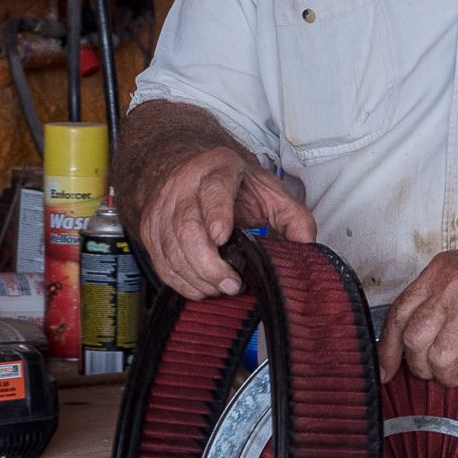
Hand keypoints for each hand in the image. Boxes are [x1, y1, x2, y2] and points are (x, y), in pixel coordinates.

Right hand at [139, 146, 315, 298]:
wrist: (186, 169)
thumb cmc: (229, 183)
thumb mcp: (267, 189)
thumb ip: (292, 216)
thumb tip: (306, 246)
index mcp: (216, 169)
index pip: (212, 189)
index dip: (216, 212)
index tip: (222, 236)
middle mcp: (183, 186)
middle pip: (186, 227)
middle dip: (209, 263)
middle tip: (232, 283)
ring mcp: (163, 209)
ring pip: (171, 249)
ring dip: (197, 278)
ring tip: (222, 288)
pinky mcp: (151, 231)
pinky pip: (161, 264)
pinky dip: (182, 283)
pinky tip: (203, 288)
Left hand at [377, 233, 457, 390]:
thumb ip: (441, 298)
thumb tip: (421, 338)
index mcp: (441, 271)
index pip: (398, 315)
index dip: (388, 350)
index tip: (387, 370)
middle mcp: (453, 287)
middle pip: (416, 343)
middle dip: (426, 368)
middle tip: (444, 372)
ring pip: (442, 361)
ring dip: (455, 377)